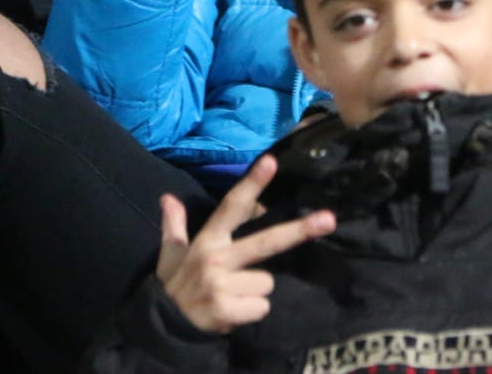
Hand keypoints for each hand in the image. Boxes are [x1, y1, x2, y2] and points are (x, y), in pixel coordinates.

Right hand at [156, 154, 335, 334]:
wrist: (161, 330)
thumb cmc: (175, 287)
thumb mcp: (171, 256)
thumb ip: (174, 226)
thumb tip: (167, 198)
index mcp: (207, 242)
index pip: (231, 207)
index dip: (251, 184)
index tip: (271, 162)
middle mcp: (216, 260)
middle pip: (266, 241)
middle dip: (299, 230)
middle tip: (329, 219)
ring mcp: (221, 285)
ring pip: (268, 281)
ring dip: (255, 291)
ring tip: (232, 295)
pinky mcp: (226, 310)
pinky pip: (262, 307)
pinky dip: (251, 313)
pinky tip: (231, 313)